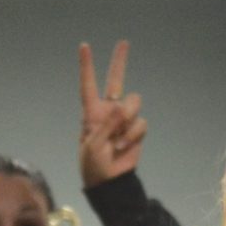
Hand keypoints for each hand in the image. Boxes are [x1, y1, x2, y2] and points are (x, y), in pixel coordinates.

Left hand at [78, 40, 147, 187]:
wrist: (109, 183)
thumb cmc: (93, 165)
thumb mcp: (93, 146)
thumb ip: (106, 125)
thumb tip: (120, 106)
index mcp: (91, 112)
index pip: (89, 85)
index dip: (87, 66)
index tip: (84, 46)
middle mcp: (108, 111)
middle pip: (116, 80)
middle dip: (120, 61)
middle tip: (124, 42)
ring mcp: (124, 120)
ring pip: (134, 102)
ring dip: (128, 119)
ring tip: (117, 139)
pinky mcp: (136, 130)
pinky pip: (140, 123)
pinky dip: (132, 136)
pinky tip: (123, 148)